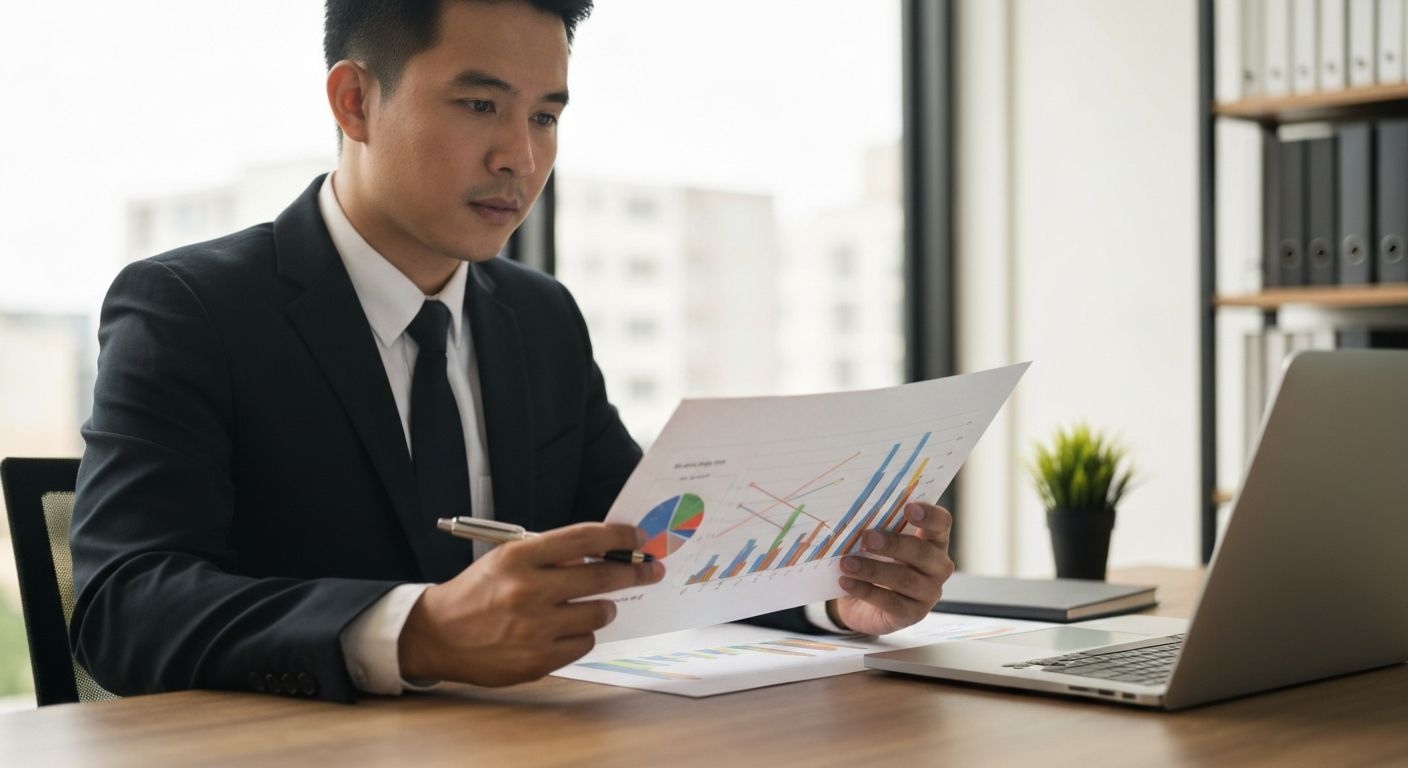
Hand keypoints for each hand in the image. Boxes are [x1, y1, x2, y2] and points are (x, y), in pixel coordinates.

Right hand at [397, 522, 664, 685]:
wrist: (437, 636)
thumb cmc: (478, 592)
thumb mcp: (507, 559)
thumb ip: (552, 555)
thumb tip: (604, 553)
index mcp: (519, 558)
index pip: (584, 539)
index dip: (619, 536)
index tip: (639, 537)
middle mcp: (528, 591)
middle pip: (601, 578)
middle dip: (634, 571)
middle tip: (651, 569)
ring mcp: (534, 629)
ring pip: (598, 614)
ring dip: (602, 607)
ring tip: (588, 605)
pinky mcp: (537, 661)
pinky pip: (585, 644)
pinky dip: (582, 635)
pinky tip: (563, 630)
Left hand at [831, 503, 954, 634]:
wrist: (863, 604)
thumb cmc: (876, 562)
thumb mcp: (878, 545)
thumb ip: (876, 529)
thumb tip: (854, 516)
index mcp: (934, 541)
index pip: (941, 523)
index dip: (929, 515)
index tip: (908, 508)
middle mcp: (938, 567)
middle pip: (923, 553)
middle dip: (894, 544)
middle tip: (866, 538)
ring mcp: (928, 593)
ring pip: (905, 579)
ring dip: (872, 569)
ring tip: (846, 563)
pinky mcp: (912, 614)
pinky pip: (890, 602)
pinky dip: (865, 590)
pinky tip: (846, 582)